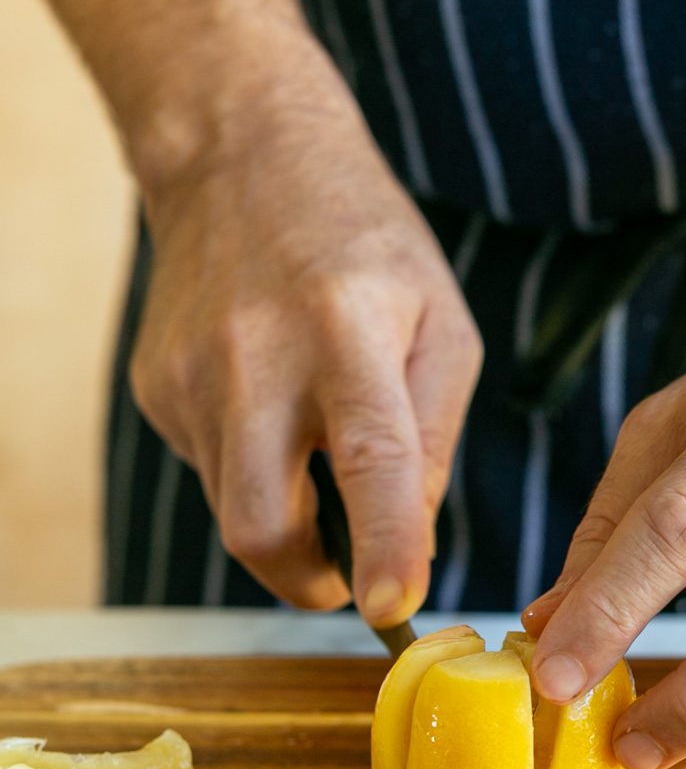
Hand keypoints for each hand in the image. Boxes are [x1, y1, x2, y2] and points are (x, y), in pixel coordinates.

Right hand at [131, 54, 481, 622]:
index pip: (370, 460)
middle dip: (307, 581)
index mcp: (347, 333)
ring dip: (285, 518)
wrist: (241, 157)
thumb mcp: (444, 326)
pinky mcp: (157, 390)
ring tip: (315, 449)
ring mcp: (190, 376)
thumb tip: (412, 545)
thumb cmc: (368, 247)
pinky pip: (212, 470)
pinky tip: (272, 405)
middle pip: (259, 524)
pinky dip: (254, 469)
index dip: (383, 546)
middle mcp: (255, 358)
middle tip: (346, 579)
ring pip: (232, 509)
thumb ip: (434, 441)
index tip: (392, 611)